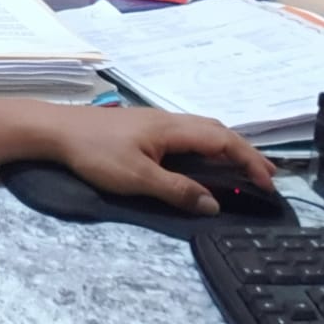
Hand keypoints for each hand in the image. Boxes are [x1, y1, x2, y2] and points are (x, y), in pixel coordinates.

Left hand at [47, 106, 276, 214]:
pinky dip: (205, 146)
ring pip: (201, 130)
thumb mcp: (137, 178)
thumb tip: (213, 203)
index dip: (249, 159)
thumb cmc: (95, 152)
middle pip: (217, 131)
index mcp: (172, 128)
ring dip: (225, 148)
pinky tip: (200, 160)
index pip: (223, 140)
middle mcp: (168, 119)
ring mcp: (155, 121)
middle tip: (265, 176)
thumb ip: (177, 190)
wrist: (56, 130)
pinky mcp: (142, 127)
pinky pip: (186, 134)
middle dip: (244, 152)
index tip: (268, 182)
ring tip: (240, 168)